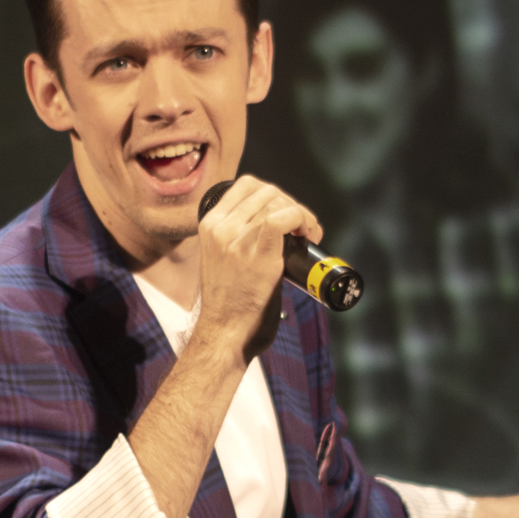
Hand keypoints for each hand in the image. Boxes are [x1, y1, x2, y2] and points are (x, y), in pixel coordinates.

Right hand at [195, 177, 321, 363]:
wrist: (223, 332)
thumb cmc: (228, 303)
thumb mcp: (219, 258)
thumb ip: (235, 238)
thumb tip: (271, 225)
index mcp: (209, 224)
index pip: (247, 185)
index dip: (274, 193)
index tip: (286, 212)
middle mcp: (221, 228)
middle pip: (267, 192)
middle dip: (292, 204)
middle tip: (304, 227)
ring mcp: (237, 239)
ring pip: (278, 202)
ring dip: (302, 214)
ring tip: (309, 234)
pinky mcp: (258, 254)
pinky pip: (284, 218)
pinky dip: (302, 219)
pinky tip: (308, 233)